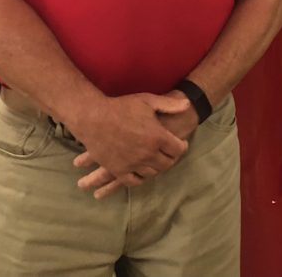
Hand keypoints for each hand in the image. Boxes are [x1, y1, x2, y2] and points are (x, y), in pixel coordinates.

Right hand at [76, 90, 198, 198]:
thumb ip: (169, 105)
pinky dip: (140, 178)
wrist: (93, 117)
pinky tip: (141, 172)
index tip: (180, 142)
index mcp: (157, 137)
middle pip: (167, 163)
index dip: (182, 146)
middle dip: (171, 158)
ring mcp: (133, 164)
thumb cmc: (121, 107)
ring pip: (152, 173)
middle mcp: (147, 153)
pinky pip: (133, 181)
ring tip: (156, 160)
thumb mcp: (147, 101)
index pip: (178, 149)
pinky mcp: (118, 170)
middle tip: (169, 152)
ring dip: (156, 167)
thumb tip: (188, 105)